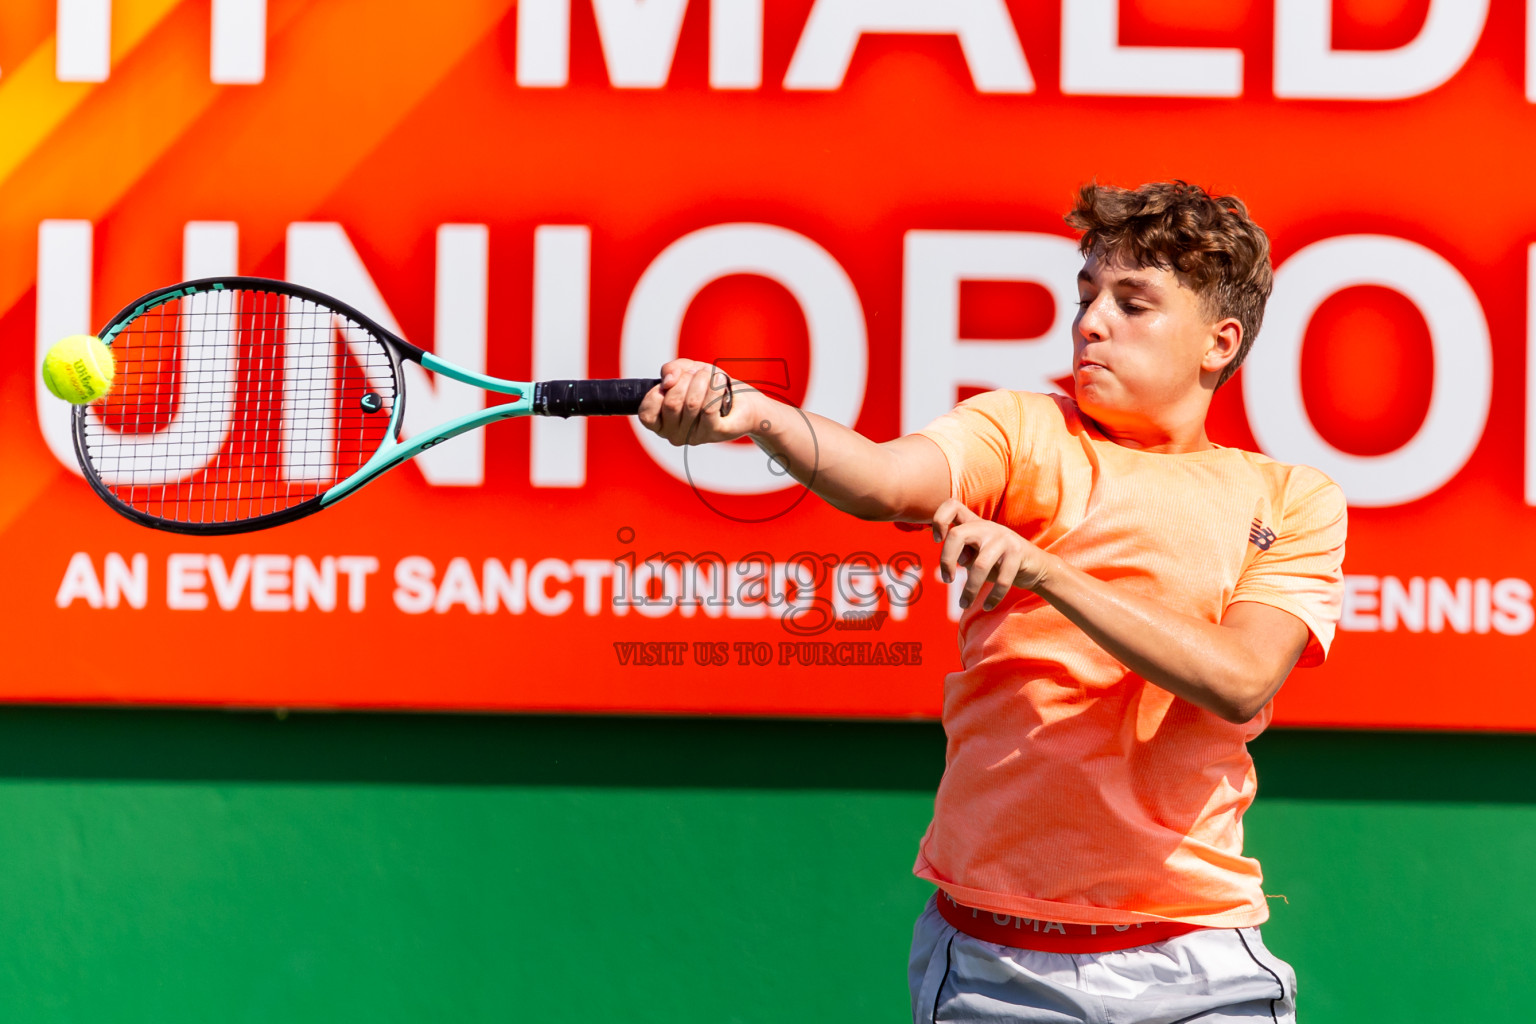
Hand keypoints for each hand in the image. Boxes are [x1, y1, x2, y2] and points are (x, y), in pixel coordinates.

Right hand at [638, 359, 761, 445]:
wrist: (740, 400)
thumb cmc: (708, 387)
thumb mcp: (684, 371)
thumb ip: (670, 370)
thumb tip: (668, 381)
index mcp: (660, 423)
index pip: (647, 411)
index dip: (658, 390)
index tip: (673, 380)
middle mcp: (673, 434)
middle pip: (672, 403)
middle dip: (686, 380)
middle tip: (698, 373)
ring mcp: (694, 436)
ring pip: (692, 404)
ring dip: (702, 381)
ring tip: (710, 375)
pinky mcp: (714, 433)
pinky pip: (710, 409)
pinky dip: (715, 389)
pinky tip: (720, 380)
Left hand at [931, 499, 1049, 610]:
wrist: (1035, 566)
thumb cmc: (997, 562)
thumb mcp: (976, 556)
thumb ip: (962, 555)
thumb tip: (953, 562)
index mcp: (974, 524)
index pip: (952, 506)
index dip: (939, 520)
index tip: (936, 540)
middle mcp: (987, 527)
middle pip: (957, 535)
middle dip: (946, 560)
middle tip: (947, 579)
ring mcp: (1003, 538)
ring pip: (979, 565)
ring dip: (969, 589)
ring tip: (964, 604)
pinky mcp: (1018, 553)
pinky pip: (1001, 579)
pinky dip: (992, 597)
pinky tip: (986, 606)